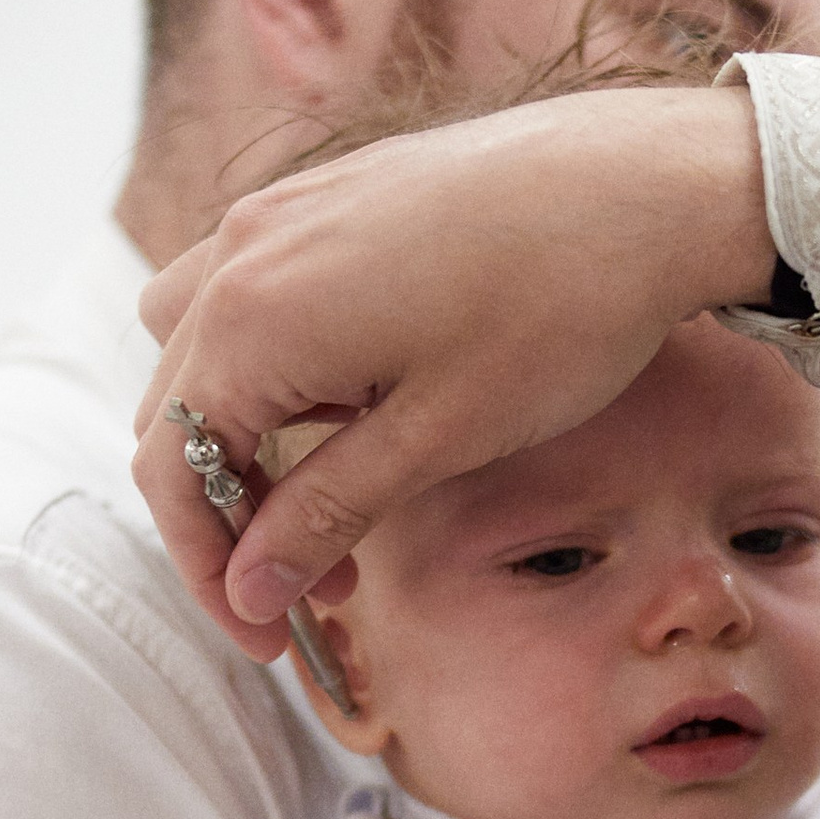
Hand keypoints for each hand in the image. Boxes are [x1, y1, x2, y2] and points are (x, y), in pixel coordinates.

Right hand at [132, 86, 775, 657]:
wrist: (646, 182)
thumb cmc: (555, 307)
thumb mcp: (437, 440)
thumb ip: (324, 514)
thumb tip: (252, 589)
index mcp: (251, 319)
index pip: (173, 470)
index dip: (211, 571)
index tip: (268, 636)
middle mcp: (240, 254)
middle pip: (175, 413)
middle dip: (233, 516)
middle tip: (316, 588)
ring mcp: (281, 214)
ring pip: (201, 350)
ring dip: (245, 438)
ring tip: (336, 494)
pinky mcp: (326, 197)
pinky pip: (253, 294)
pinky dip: (276, 369)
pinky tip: (358, 403)